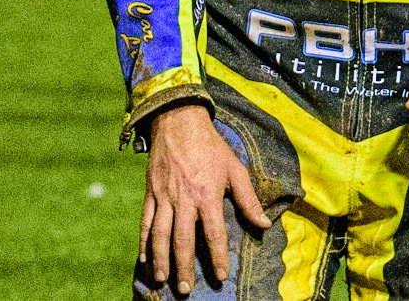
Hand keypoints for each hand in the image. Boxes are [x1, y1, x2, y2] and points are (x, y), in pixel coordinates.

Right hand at [139, 104, 271, 294]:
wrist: (180, 125)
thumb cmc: (212, 148)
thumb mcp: (236, 169)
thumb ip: (248, 199)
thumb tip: (264, 224)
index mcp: (208, 195)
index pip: (214, 233)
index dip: (217, 257)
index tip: (221, 276)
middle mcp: (184, 199)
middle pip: (183, 240)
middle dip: (184, 267)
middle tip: (185, 290)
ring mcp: (164, 197)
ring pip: (160, 235)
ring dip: (161, 259)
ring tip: (162, 279)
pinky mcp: (150, 194)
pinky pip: (145, 222)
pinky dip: (144, 241)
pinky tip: (145, 258)